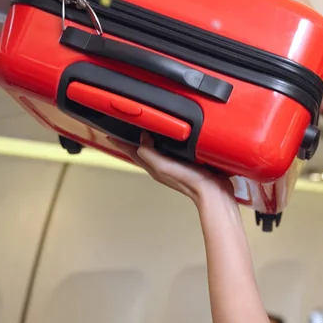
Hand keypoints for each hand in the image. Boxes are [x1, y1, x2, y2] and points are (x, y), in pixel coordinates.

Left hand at [108, 132, 234, 204]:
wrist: (213, 193)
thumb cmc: (191, 182)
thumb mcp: (165, 166)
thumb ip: (150, 153)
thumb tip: (141, 138)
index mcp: (154, 167)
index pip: (132, 152)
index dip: (120, 142)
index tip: (110, 134)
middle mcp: (162, 166)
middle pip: (141, 151)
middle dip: (131, 141)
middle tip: (123, 130)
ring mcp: (174, 165)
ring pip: (155, 151)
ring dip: (148, 141)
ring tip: (142, 131)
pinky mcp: (186, 163)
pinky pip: (171, 151)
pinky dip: (166, 143)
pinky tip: (170, 138)